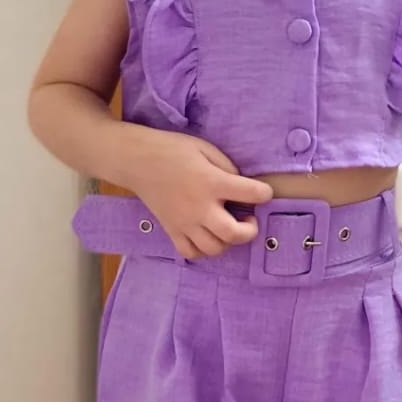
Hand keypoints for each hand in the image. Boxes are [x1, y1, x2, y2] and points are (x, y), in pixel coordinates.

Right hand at [121, 126, 274, 258]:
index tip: (263, 192)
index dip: (264, 193)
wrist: (137, 161)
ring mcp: (184, 222)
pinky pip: (191, 252)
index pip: (251, 194)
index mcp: (211, 182)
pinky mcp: (171, 230)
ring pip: (214, 249)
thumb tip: (242, 185)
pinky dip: (203, 249)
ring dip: (227, 241)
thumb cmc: (172, 150)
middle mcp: (200, 207)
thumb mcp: (205, 148)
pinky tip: (207, 235)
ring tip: (227, 226)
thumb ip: (227, 167)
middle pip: (233, 234)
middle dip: (249, 231)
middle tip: (249, 219)